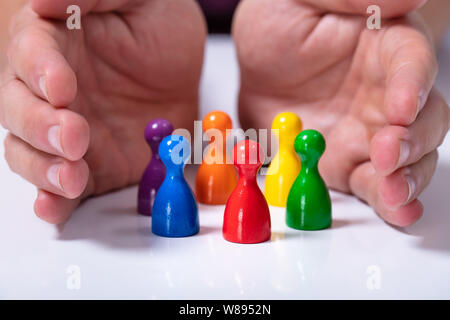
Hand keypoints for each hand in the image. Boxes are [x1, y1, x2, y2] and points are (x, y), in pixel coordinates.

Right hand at [0, 0, 205, 222]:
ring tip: (70, 176)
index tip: (62, 87)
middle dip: (41, 127)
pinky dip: (57, 201)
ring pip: (32, 154)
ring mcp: (68, 133)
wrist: (183, 70)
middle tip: (73, 135)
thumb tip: (39, 1)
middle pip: (20, 111)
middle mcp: (52, 93)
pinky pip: (65, 187)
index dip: (39, 72)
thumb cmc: (157, 23)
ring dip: (44, 169)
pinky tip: (55, 208)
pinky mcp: (91, 165)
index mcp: (54, 44)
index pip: (31, 55)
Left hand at [233, 0, 449, 225]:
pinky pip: (370, 183)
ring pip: (405, 160)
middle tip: (387, 154)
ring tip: (394, 195)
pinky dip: (382, 198)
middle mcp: (386, 94)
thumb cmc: (280, 21)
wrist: (256, 64)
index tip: (401, 105)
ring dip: (404, 179)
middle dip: (411, 142)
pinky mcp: (346, 161)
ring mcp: (369, 132)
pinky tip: (392, 208)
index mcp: (384, 46)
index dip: (413, 84)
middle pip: (422, 120)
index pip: (412, 63)